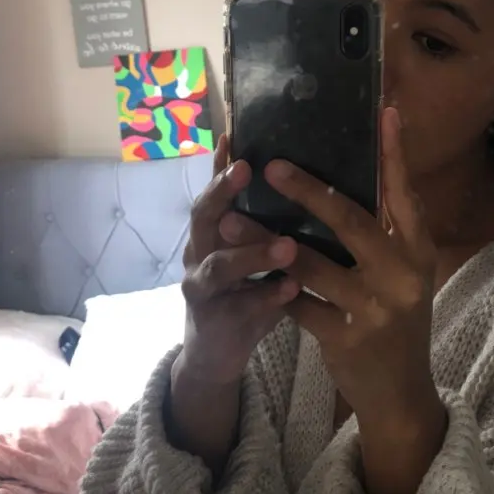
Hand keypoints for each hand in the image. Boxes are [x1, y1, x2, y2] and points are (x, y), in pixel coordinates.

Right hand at [179, 133, 298, 389]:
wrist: (215, 355)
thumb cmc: (243, 291)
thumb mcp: (248, 250)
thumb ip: (261, 217)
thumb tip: (295, 170)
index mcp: (209, 231)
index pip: (212, 191)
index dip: (219, 166)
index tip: (233, 138)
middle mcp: (198, 253)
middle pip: (203, 217)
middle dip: (222, 193)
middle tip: (246, 170)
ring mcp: (202, 289)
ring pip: (219, 265)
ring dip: (253, 252)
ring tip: (288, 244)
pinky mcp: (215, 323)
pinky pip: (241, 308)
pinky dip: (266, 297)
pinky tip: (292, 288)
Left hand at [256, 108, 438, 430]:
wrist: (401, 396)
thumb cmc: (397, 323)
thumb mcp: (406, 276)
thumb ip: (390, 233)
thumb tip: (367, 173)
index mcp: (419, 253)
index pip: (406, 195)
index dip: (395, 154)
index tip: (384, 111)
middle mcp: (403, 277)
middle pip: (351, 222)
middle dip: (308, 191)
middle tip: (271, 165)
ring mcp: (374, 309)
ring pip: (311, 264)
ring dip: (265, 241)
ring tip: (231, 221)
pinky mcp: (344, 338)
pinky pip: (297, 305)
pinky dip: (270, 287)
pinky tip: (241, 273)